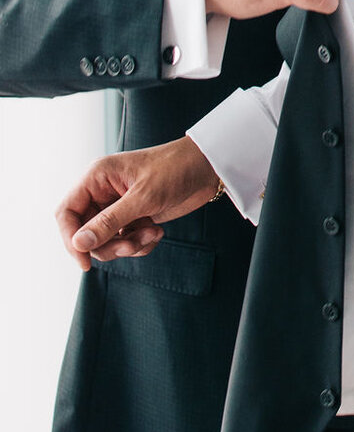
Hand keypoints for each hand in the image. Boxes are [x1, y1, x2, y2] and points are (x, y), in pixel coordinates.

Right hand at [56, 136, 217, 270]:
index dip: (70, 239)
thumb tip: (79, 244)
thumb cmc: (175, 170)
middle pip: (86, 233)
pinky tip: (158, 232)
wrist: (207, 168)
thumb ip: (109, 222)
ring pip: (107, 241)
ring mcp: (119, 206)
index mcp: (97, 178)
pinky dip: (140, 244)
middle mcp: (103, 192)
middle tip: (132, 246)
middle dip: (109, 245)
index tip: (85, 262)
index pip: (67, 213)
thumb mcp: (143, 197)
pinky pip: (126, 242)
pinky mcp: (135, 217)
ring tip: (152, 234)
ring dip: (128, 246)